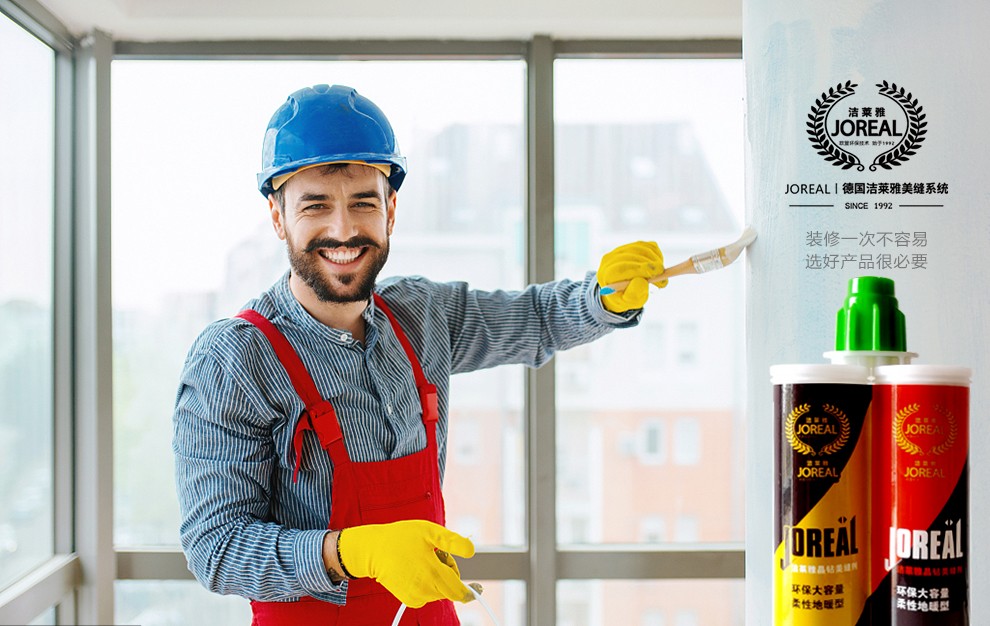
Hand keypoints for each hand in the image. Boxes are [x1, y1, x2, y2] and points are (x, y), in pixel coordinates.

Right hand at [337, 520, 474, 607]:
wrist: (373, 549)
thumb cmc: (401, 537)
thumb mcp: (430, 531)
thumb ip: (453, 542)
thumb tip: (472, 552)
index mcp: (433, 574)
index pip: (459, 592)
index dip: (470, 590)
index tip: (478, 587)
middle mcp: (426, 590)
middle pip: (450, 588)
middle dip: (448, 572)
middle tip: (434, 553)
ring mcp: (416, 596)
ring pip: (439, 590)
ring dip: (437, 576)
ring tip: (421, 559)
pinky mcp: (408, 599)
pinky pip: (427, 593)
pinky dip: (426, 582)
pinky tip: (415, 568)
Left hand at [596, 241, 665, 312]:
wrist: (622, 289)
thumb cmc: (625, 296)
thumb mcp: (628, 302)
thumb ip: (633, 295)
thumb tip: (642, 283)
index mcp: (605, 274)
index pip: (621, 267)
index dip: (641, 268)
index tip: (657, 273)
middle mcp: (610, 259)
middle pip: (631, 256)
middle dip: (650, 265)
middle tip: (662, 275)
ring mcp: (620, 250)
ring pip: (640, 249)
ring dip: (654, 260)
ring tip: (659, 274)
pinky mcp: (631, 246)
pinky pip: (646, 246)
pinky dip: (655, 255)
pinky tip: (657, 265)